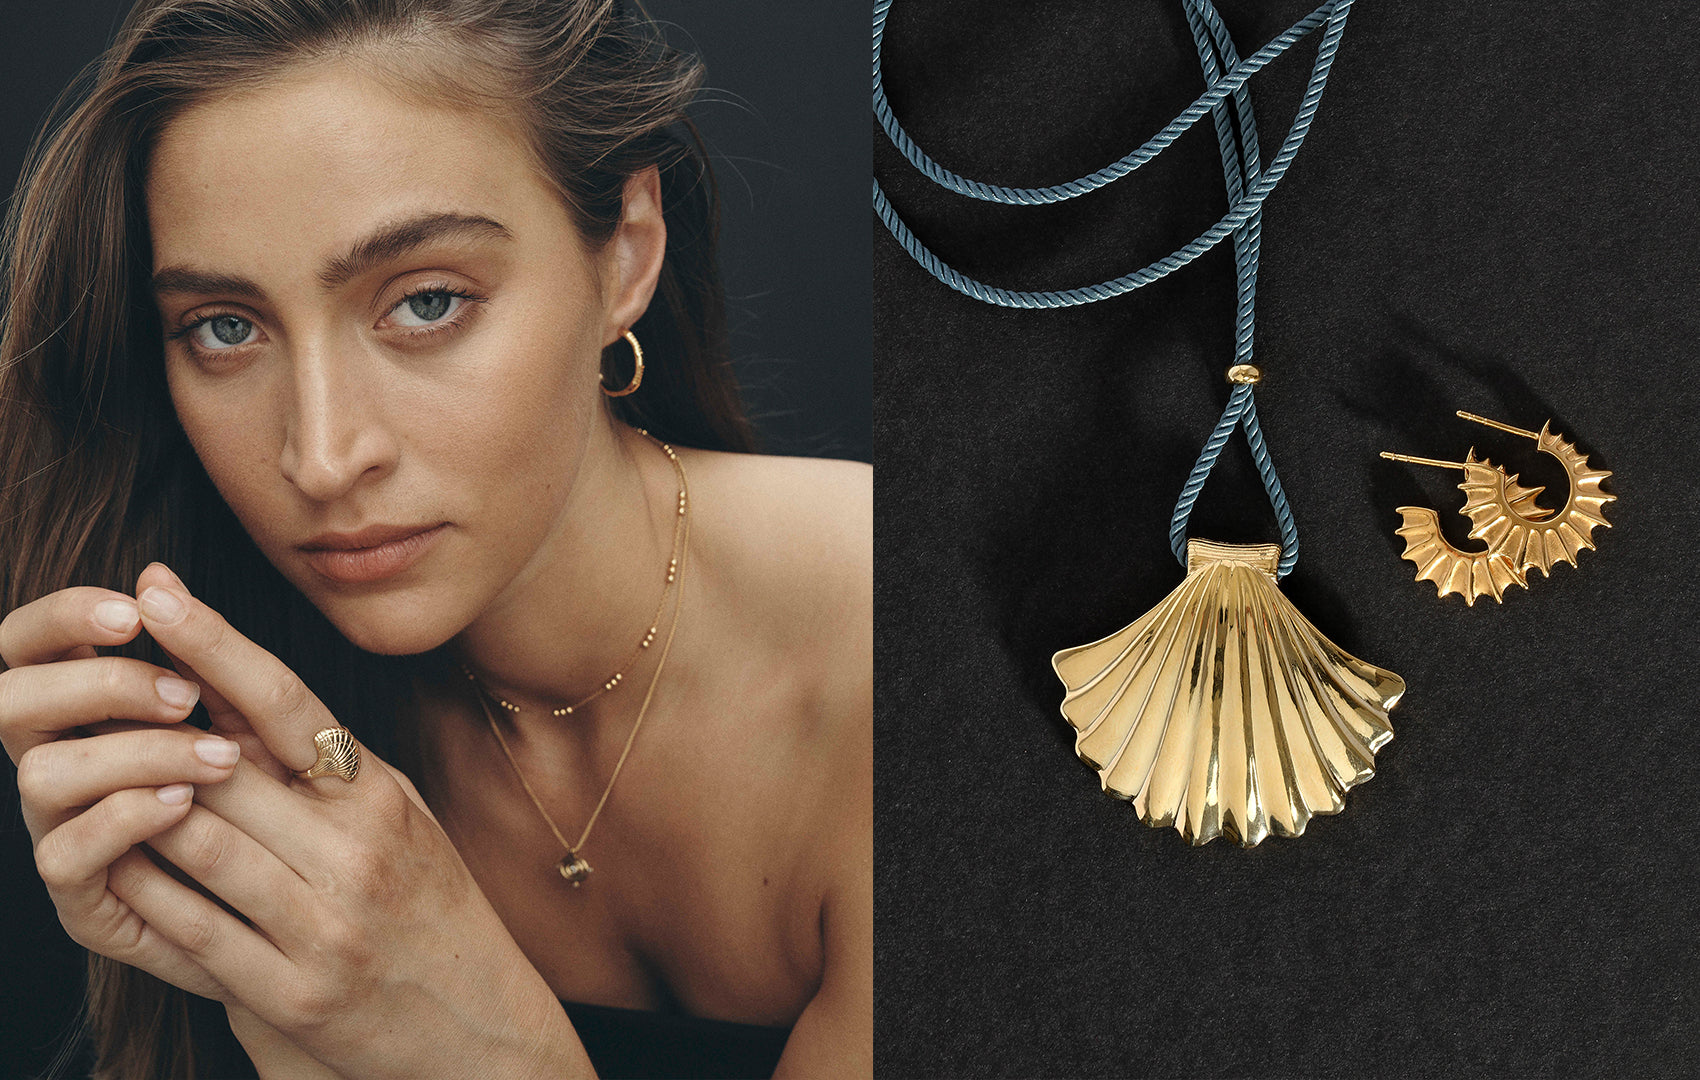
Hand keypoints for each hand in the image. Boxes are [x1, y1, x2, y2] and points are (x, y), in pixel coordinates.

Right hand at [0, 583, 237, 1002]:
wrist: (302, 897)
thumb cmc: (271, 790)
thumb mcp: (246, 715)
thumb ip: (201, 653)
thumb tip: (157, 573)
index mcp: (79, 707)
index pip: (22, 644)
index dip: (60, 618)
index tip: (133, 610)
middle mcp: (54, 762)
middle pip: (12, 702)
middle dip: (98, 685)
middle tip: (186, 695)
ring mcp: (58, 830)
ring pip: (41, 773)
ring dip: (132, 754)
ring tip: (217, 757)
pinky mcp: (81, 899)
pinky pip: (64, 854)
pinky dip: (125, 818)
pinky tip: (187, 802)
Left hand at [111, 564, 590, 1079]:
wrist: (479, 1024)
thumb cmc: (433, 906)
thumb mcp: (399, 819)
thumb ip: (326, 769)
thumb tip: (236, 701)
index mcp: (382, 799)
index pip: (289, 704)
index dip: (217, 643)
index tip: (160, 592)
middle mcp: (355, 854)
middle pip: (226, 765)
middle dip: (149, 721)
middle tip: (90, 677)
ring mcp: (322, 925)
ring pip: (198, 841)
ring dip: (133, 802)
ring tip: (86, 763)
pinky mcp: (290, 992)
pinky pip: (192, 928)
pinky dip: (141, 890)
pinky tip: (104, 861)